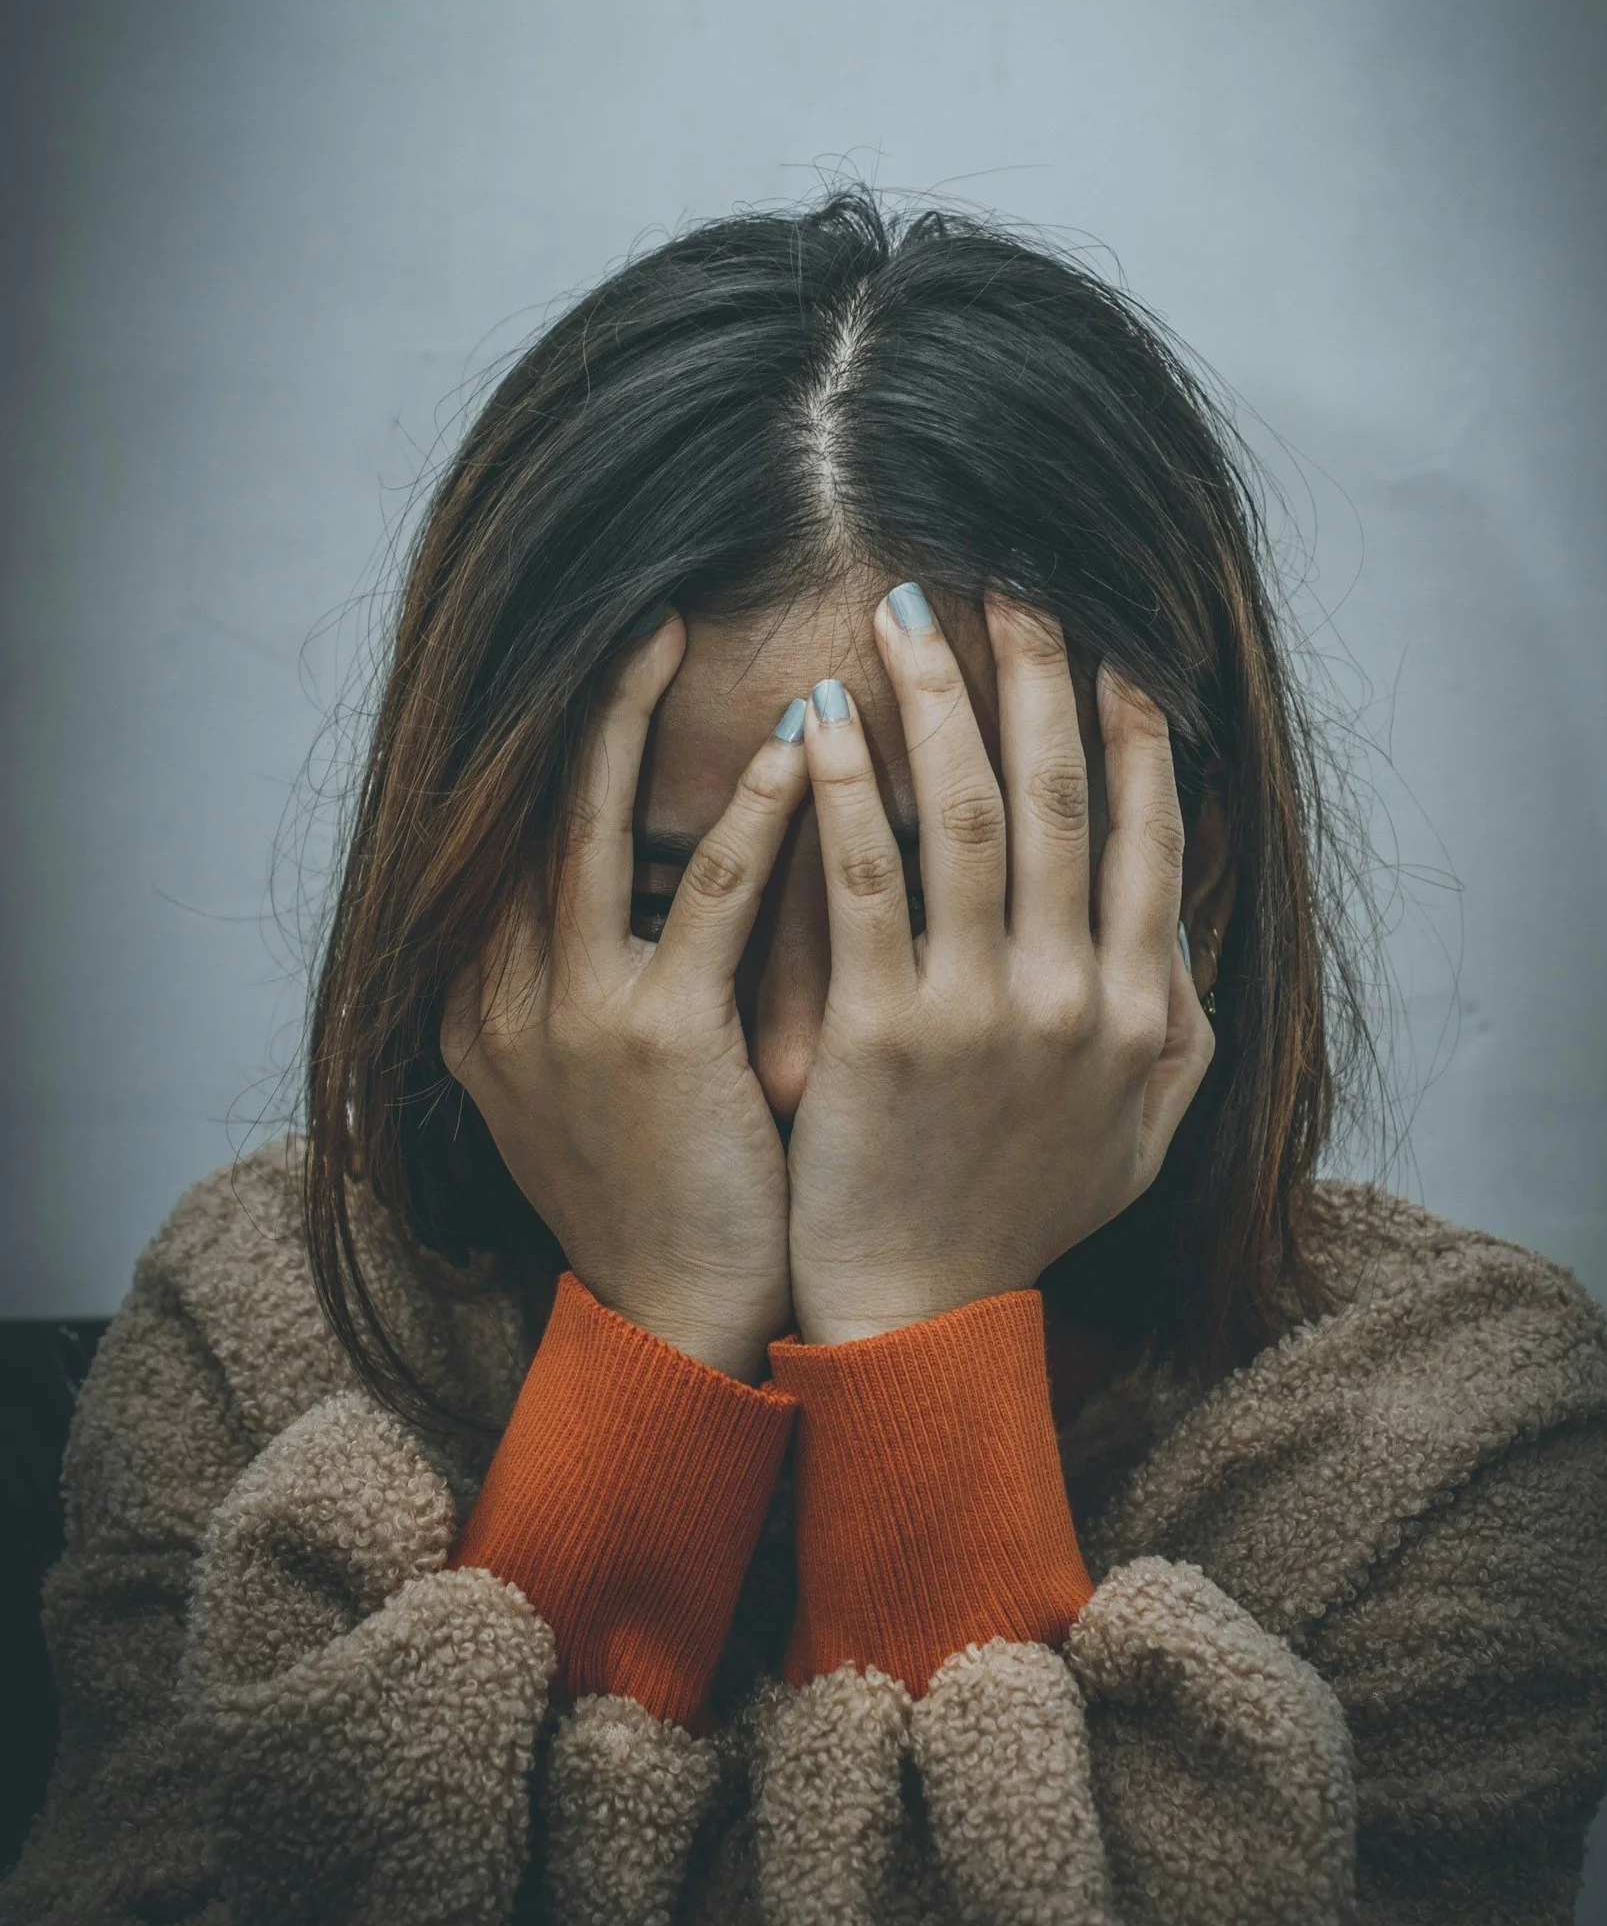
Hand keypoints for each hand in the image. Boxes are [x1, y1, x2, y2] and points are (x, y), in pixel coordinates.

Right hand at [439, 616, 807, 1380]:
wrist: (679, 1322)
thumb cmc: (667, 1189)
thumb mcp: (595, 1076)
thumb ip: (600, 971)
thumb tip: (654, 868)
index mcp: (486, 999)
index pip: (509, 833)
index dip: (553, 737)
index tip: (607, 654)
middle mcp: (502, 994)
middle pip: (526, 806)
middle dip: (579, 700)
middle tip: (636, 603)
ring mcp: (568, 1016)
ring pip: (591, 827)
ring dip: (635, 719)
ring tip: (679, 629)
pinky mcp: (653, 1042)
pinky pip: (705, 898)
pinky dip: (753, 814)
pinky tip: (801, 746)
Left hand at [785, 588, 1214, 1344]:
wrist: (917, 1317)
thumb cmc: (1020, 1214)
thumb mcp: (1140, 1132)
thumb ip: (1178, 1020)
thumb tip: (1180, 908)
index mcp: (1141, 1010)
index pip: (1147, 834)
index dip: (1130, 729)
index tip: (1109, 644)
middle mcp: (1075, 998)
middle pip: (1059, 796)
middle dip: (1035, 675)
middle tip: (1007, 581)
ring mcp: (981, 1012)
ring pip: (966, 814)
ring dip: (939, 699)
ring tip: (904, 614)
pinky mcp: (883, 1031)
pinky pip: (865, 880)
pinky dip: (846, 788)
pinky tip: (819, 716)